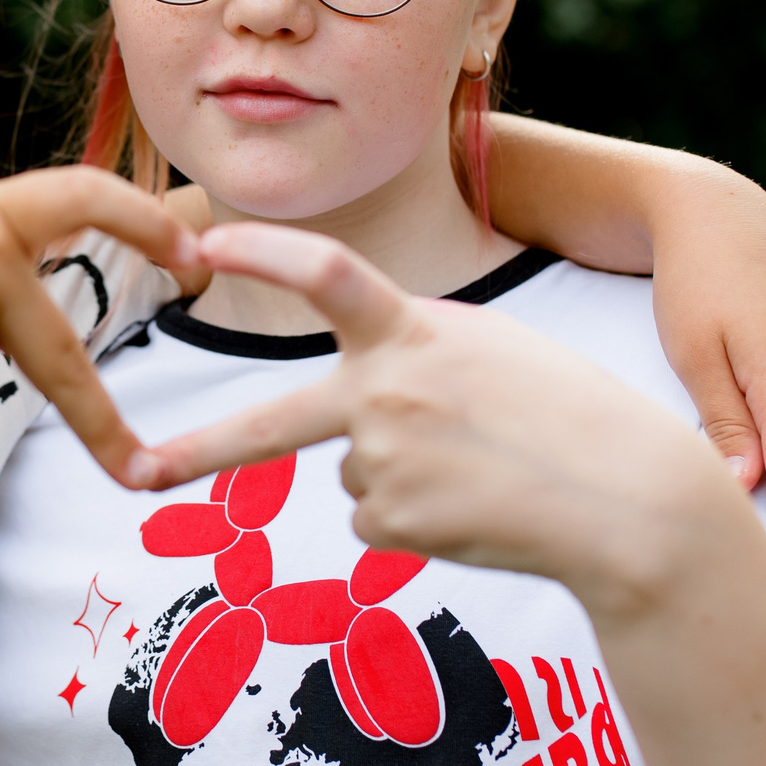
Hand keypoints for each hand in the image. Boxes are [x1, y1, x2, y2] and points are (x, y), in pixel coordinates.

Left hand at [142, 224, 736, 606]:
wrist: (629, 498)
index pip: (325, 273)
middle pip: (270, 424)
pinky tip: (479, 508)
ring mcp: (385, 462)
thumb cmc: (571, 414)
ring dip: (410, 476)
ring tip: (487, 471)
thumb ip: (411, 363)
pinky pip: (379, 520)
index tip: (206, 241)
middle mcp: (385, 393)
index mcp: (415, 330)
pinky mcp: (396, 524)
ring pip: (360, 471)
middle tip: (137, 471)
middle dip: (197, 451)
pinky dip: (420, 519)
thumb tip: (347, 445)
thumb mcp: (490, 351)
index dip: (261, 251)